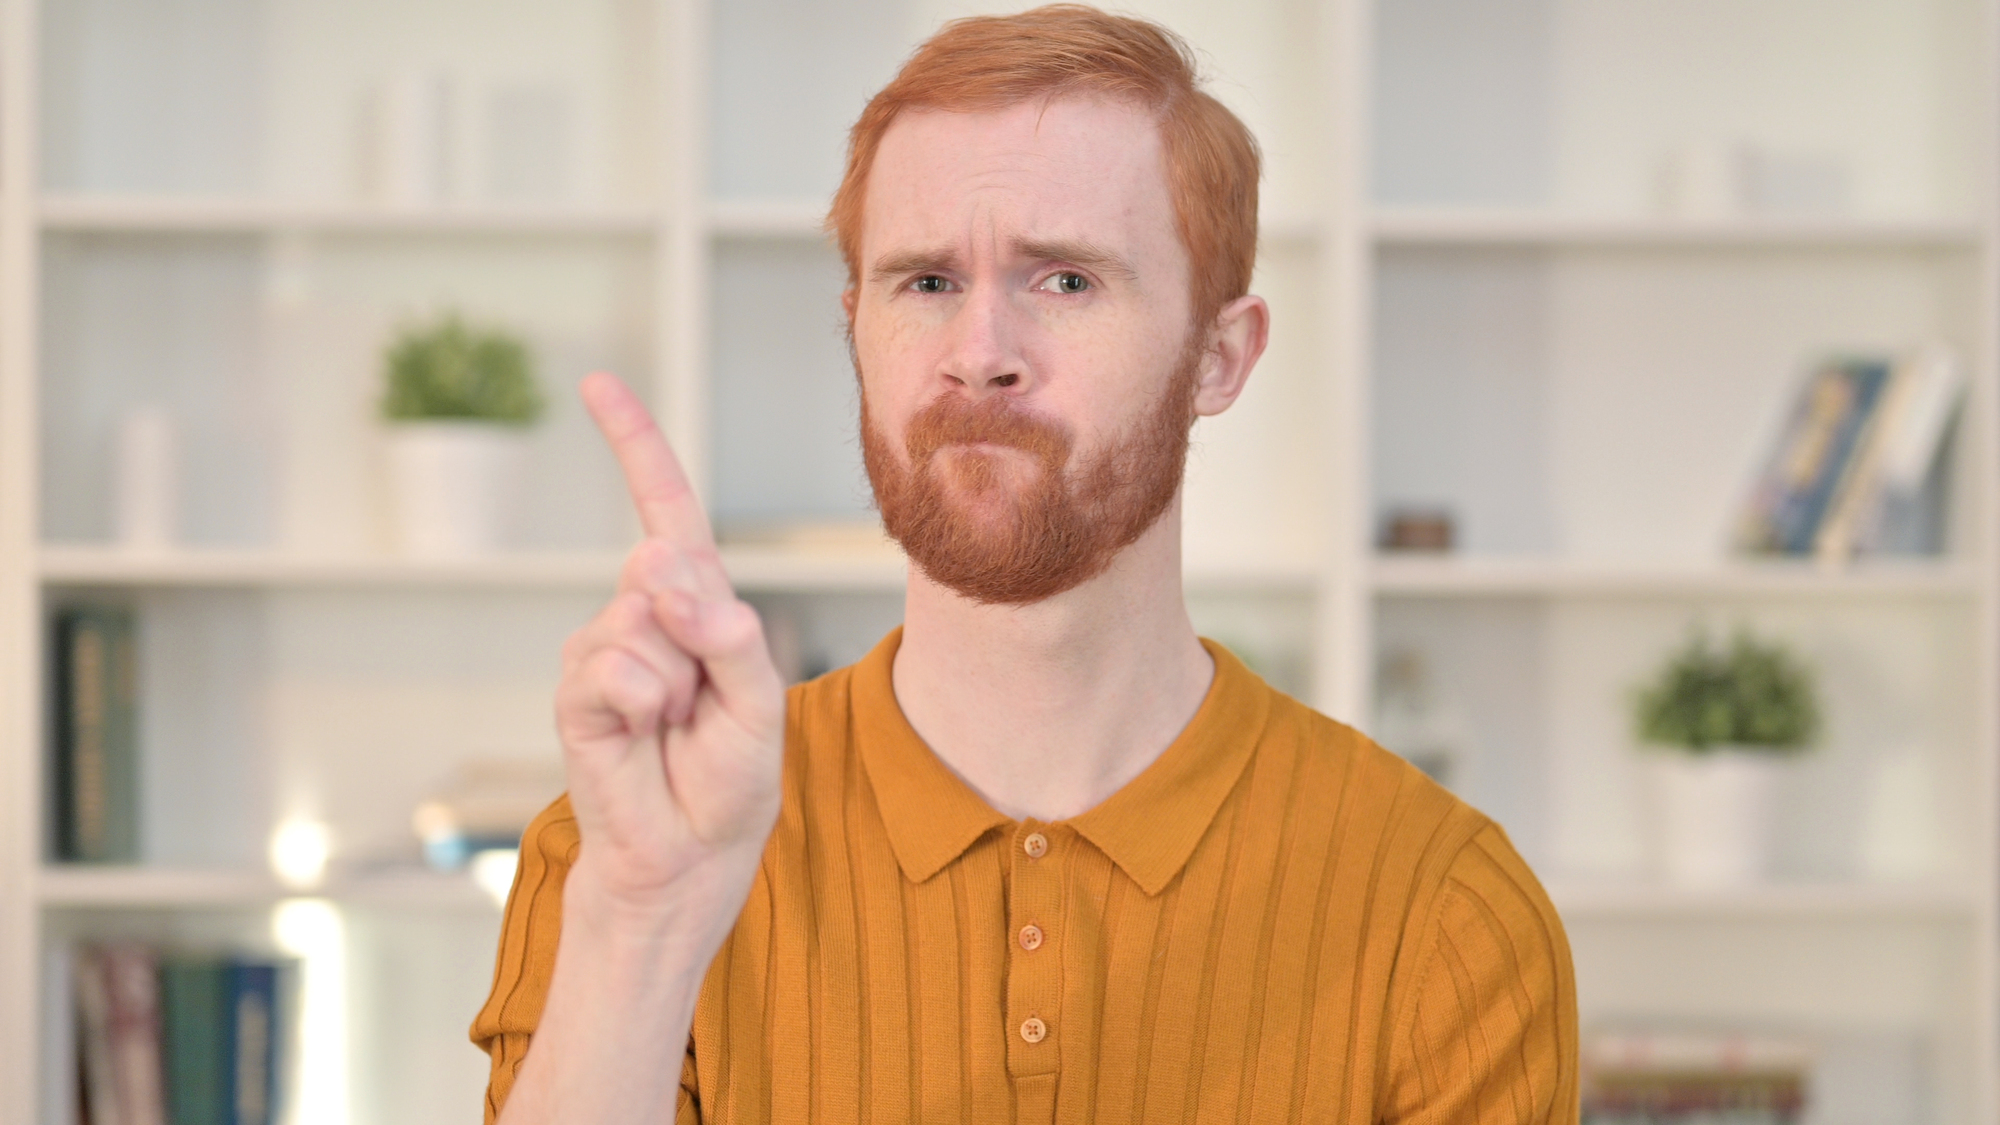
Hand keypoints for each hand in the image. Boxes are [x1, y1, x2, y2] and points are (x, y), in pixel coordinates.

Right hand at [554, 372, 784, 934]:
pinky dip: (644, 704)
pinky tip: (645, 736)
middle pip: (670, 569)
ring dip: (677, 682)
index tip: (598, 385)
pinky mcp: (577, 690)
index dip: (634, 447)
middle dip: (703, 634)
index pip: (665, 511)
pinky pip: (616, 668)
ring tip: (675, 727)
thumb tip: (667, 577)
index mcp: (695, 604)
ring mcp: (603, 648)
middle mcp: (643, 613)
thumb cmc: (727, 783)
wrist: (685, 855)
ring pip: (643, 621)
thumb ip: (730, 637)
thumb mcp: (759, 705)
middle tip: (704, 703)